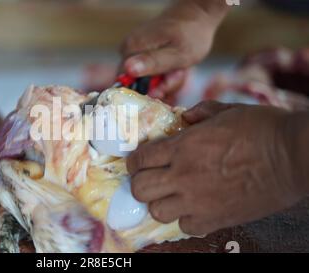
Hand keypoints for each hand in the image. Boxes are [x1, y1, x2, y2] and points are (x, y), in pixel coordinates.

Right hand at [121, 4, 221, 77]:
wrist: (198, 15)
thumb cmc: (191, 34)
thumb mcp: (177, 54)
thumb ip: (153, 63)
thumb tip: (129, 69)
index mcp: (131, 49)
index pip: (126, 84)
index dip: (147, 91)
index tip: (166, 86)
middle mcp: (127, 49)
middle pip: (136, 83)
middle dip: (159, 85)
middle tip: (177, 75)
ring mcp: (133, 51)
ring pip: (144, 79)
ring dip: (164, 80)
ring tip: (179, 70)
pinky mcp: (140, 53)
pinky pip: (148, 72)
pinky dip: (163, 75)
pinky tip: (174, 68)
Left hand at [126, 101, 307, 234]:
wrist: (293, 156)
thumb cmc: (262, 128)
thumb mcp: (227, 110)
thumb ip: (199, 113)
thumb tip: (184, 118)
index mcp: (183, 147)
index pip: (139, 159)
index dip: (134, 161)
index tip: (139, 161)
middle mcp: (184, 175)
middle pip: (140, 189)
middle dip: (140, 182)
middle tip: (151, 178)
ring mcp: (198, 201)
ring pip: (157, 212)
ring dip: (160, 203)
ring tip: (171, 195)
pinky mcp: (216, 219)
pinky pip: (185, 227)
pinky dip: (185, 219)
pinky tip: (194, 208)